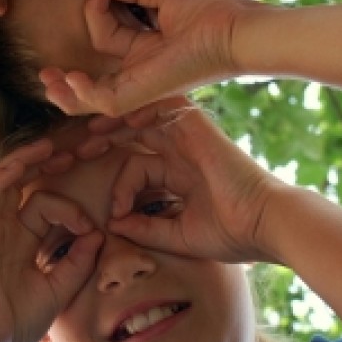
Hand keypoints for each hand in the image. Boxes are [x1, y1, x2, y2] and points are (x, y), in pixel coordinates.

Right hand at [0, 140, 101, 341]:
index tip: (91, 230)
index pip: (45, 205)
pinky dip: (5, 174)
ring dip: (27, 159)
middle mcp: (2, 228)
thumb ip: (78, 262)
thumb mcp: (58, 290)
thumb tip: (98, 235)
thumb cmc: (17, 323)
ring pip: (4, 179)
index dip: (72, 209)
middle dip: (48, 165)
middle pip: (24, 183)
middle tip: (76, 152)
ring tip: (50, 146)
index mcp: (20, 240)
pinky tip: (26, 161)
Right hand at [41, 0, 256, 115]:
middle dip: (69, 70)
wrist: (238, 29)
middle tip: (47, 66)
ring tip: (47, 79)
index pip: (108, 31)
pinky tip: (70, 79)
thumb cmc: (214, 11)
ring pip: (96, 98)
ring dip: (68, 92)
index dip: (98, 6)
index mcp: (149, 46)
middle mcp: (143, 67)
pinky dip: (85, 94)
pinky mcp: (146, 91)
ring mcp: (143, 82)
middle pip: (97, 66)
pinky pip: (108, 101)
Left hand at [79, 98, 284, 263]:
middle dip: (102, 142)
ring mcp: (188, 134)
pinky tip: (111, 123)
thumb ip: (145, 229)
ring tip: (87, 135)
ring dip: (111, 124)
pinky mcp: (195, 123)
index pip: (137, 167)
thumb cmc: (231, 234)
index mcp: (180, 172)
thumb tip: (114, 224)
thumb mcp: (177, 235)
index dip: (120, 190)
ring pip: (139, 118)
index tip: (114, 215)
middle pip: (132, 135)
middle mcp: (181, 149)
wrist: (266, 224)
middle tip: (75, 153)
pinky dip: (134, 111)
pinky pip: (158, 107)